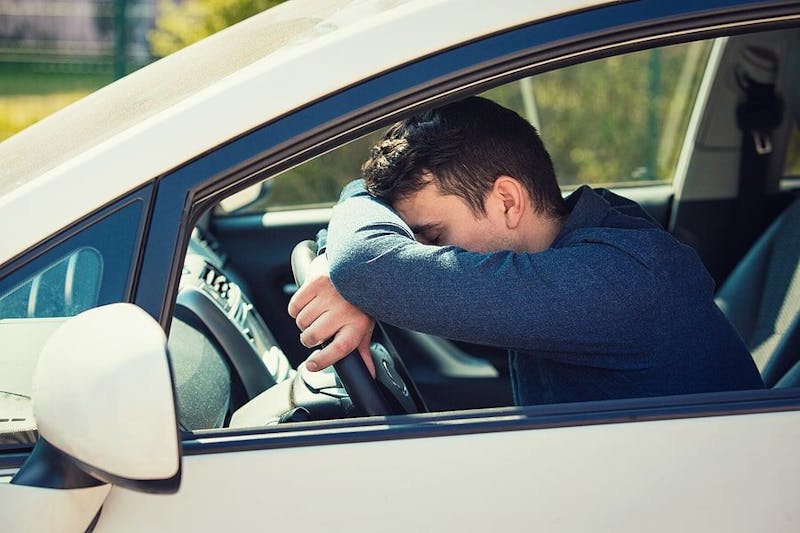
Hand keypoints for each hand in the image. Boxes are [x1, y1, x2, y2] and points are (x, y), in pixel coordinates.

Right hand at [287, 254, 375, 376]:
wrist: (358, 266)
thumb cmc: (359, 301)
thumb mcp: (365, 324)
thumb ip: (363, 350)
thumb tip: (369, 374)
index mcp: (357, 325)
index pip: (338, 349)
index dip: (322, 361)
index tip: (311, 365)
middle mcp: (343, 311)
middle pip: (313, 337)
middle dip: (309, 339)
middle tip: (316, 332)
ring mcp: (329, 296)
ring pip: (301, 322)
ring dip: (304, 322)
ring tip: (315, 315)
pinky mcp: (315, 283)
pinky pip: (294, 305)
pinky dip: (296, 308)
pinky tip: (308, 304)